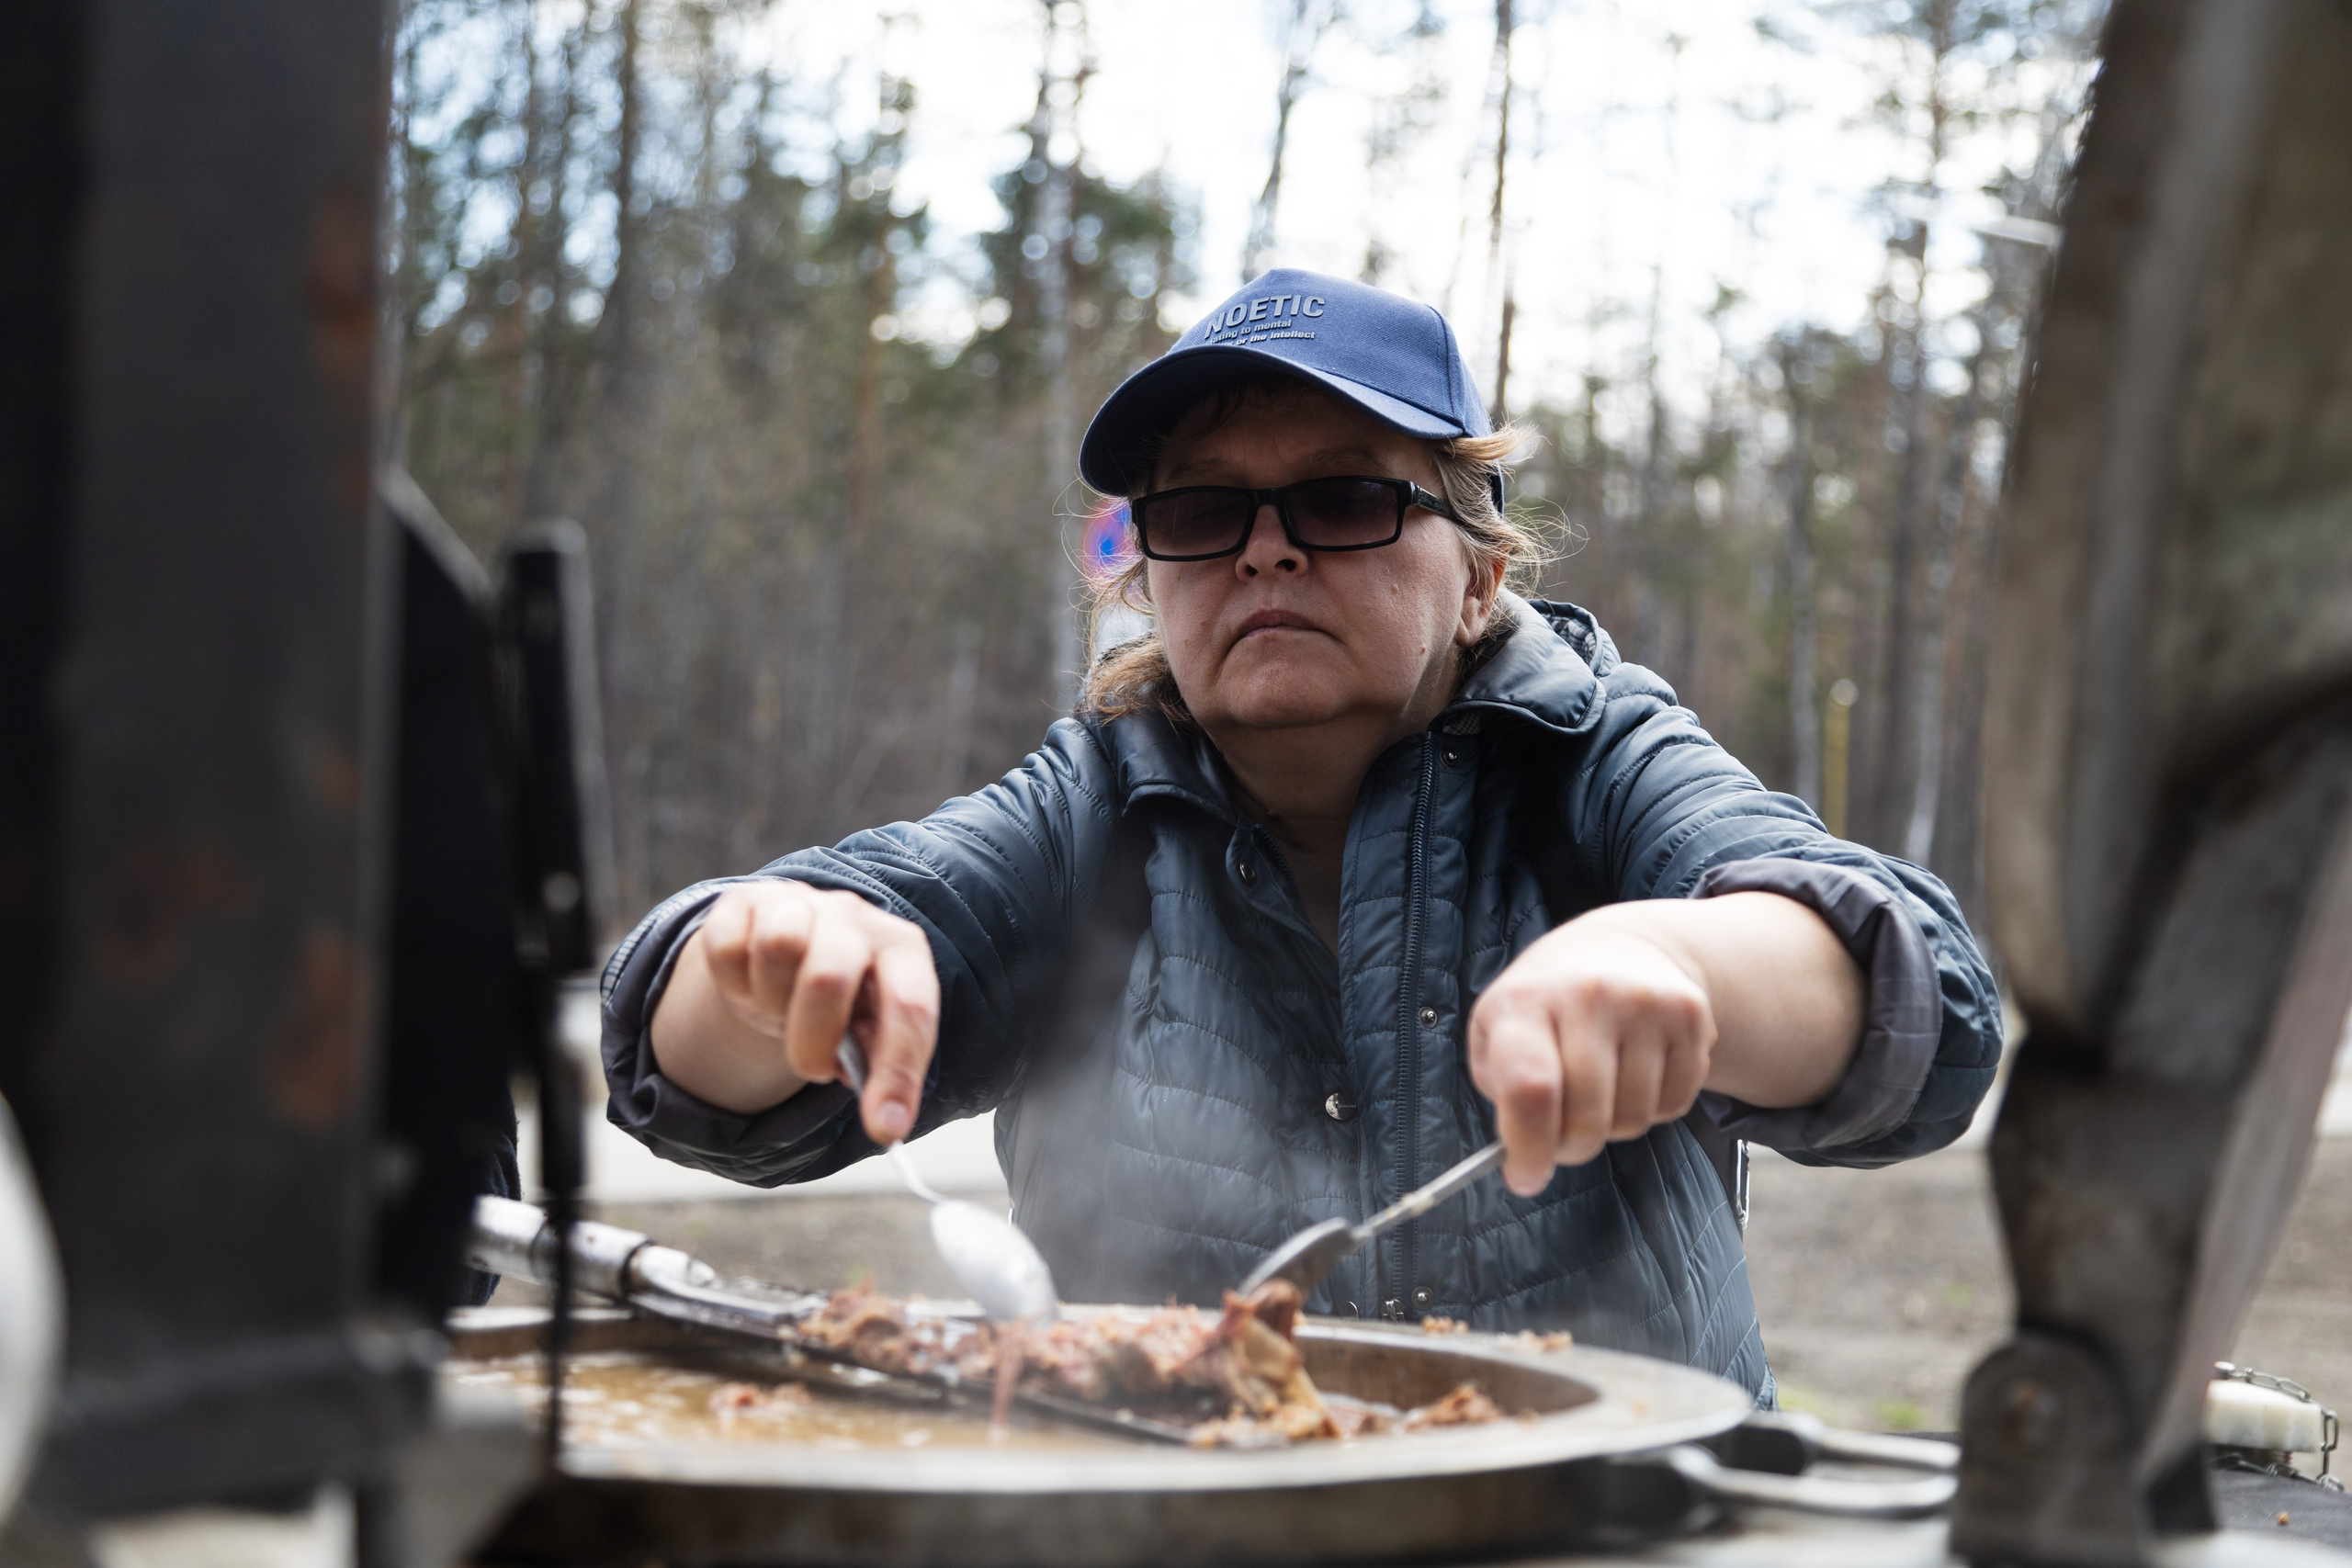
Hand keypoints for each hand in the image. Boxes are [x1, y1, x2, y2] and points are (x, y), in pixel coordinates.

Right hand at [651, 881, 939, 1143]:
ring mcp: (799, 902)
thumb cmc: (838, 1003)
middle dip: (812, 1042)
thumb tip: (886, 1117)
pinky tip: (751, 982)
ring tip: (781, 1011)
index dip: (898, 1073)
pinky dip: (734, 982)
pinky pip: (727, 947)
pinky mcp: (744, 902)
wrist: (785, 952)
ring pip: (776, 947)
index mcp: (901, 949)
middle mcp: (855, 917)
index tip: (886, 1128)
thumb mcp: (865, 1032)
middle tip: (808, 1067)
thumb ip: (875, 1064)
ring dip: (771, 1002)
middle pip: (827, 976)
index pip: (910, 1008)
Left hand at [1467, 913, 1716, 1195]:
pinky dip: (1652, 1108)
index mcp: (1523, 1002)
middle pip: (1587, 1117)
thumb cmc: (1544, 1008)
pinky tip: (1634, 1072)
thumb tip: (1527, 1162)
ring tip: (1599, 1088)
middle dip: (1571, 1146)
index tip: (1525, 1176)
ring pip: (1634, 1119)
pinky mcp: (1690, 1015)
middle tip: (1561, 1135)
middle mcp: (1587, 995)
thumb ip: (1504, 1097)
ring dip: (1613, 1127)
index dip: (1529, 1148)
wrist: (1617, 949)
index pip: (1530, 1090)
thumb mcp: (1497, 1035)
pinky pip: (1674, 1106)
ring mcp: (1644, 1002)